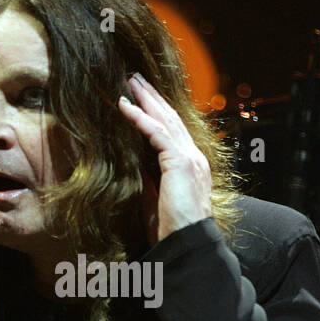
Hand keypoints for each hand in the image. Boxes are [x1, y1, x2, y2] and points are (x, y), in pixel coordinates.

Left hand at [118, 73, 212, 246]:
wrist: (186, 242)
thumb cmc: (172, 229)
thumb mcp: (156, 199)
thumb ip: (149, 180)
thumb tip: (134, 166)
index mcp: (190, 166)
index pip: (173, 131)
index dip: (157, 112)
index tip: (142, 98)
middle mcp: (194, 157)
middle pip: (171, 118)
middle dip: (152, 97)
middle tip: (136, 78)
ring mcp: (189, 157)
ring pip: (165, 119)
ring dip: (146, 99)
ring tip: (130, 82)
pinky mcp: (179, 161)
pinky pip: (156, 132)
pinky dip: (139, 117)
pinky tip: (125, 106)